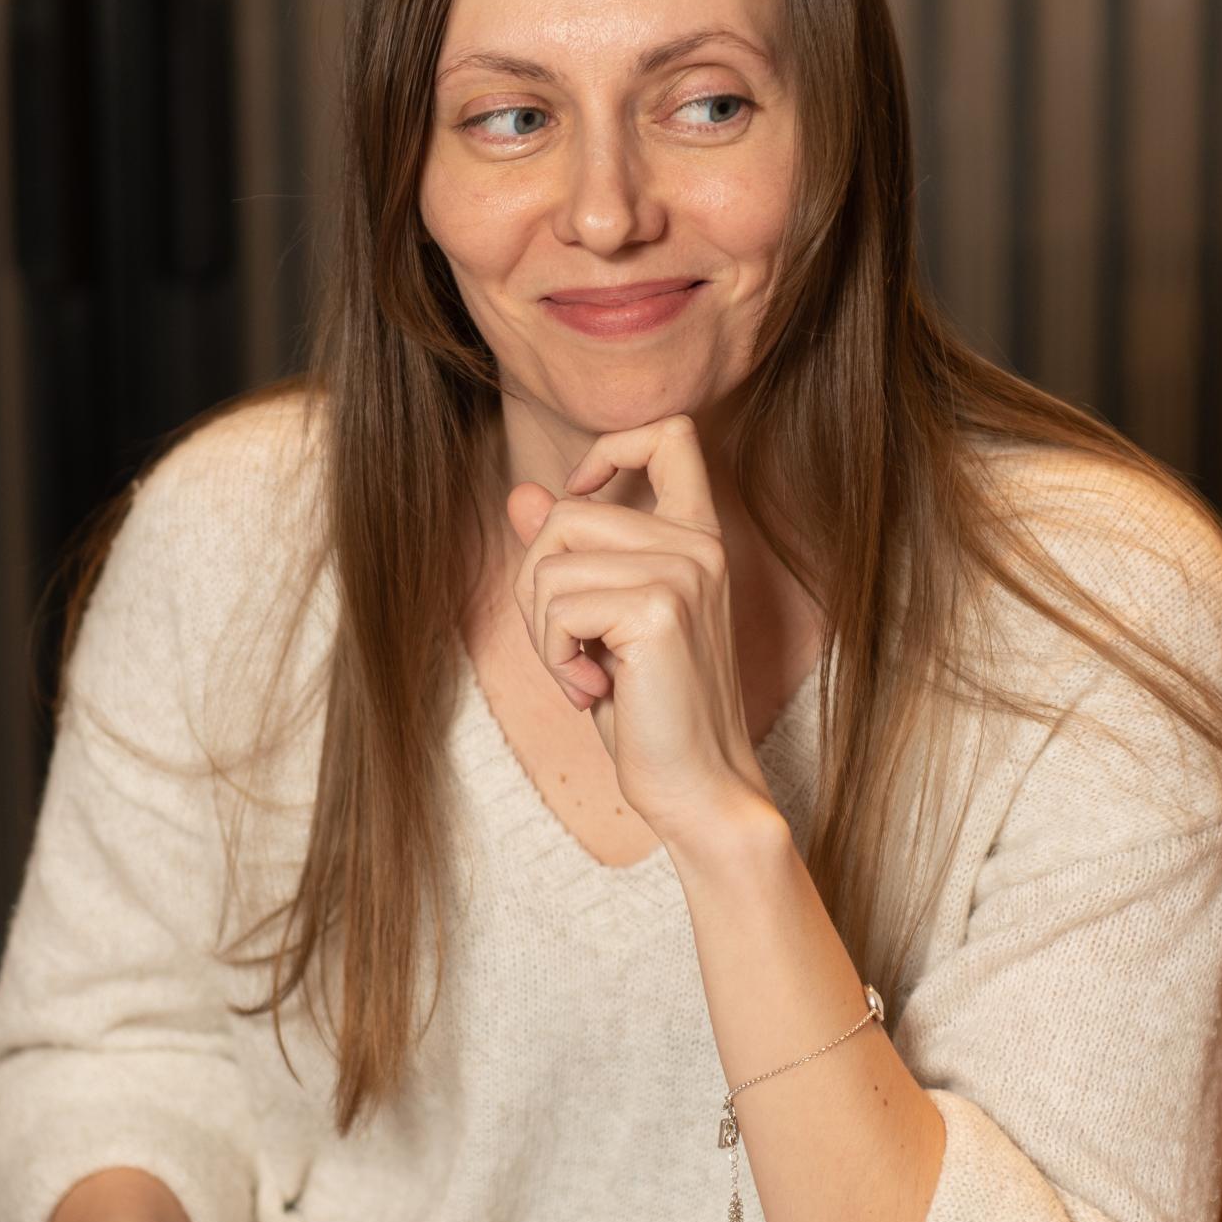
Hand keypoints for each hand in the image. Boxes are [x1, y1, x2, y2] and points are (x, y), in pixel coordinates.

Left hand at [506, 413, 774, 851]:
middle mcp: (699, 544)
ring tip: (586, 676)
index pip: (670, 434)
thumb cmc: (649, 711)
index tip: (585, 492)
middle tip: (571, 650)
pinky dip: (554, 657)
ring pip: (550, 564)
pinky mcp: (660, 608)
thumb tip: (523, 494)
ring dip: (545, 633)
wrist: (697, 787)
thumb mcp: (601, 623)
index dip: (610, 446)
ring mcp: (684, 571)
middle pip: (566, 513)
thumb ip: (570, 556)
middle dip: (538, 587)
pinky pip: (557, 607)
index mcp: (697, 539)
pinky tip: (593, 691)